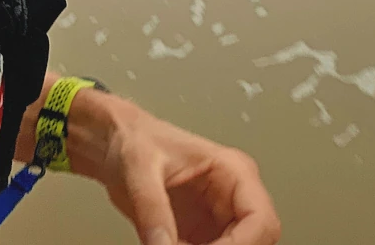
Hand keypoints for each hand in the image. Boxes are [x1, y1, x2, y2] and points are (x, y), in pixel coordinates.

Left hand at [65, 91, 280, 244]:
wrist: (114, 143)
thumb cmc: (133, 140)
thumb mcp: (140, 169)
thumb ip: (152, 210)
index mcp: (232, 170)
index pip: (260, 219)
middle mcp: (232, 196)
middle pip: (254, 243)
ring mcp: (220, 219)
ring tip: (170, 243)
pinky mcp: (202, 237)